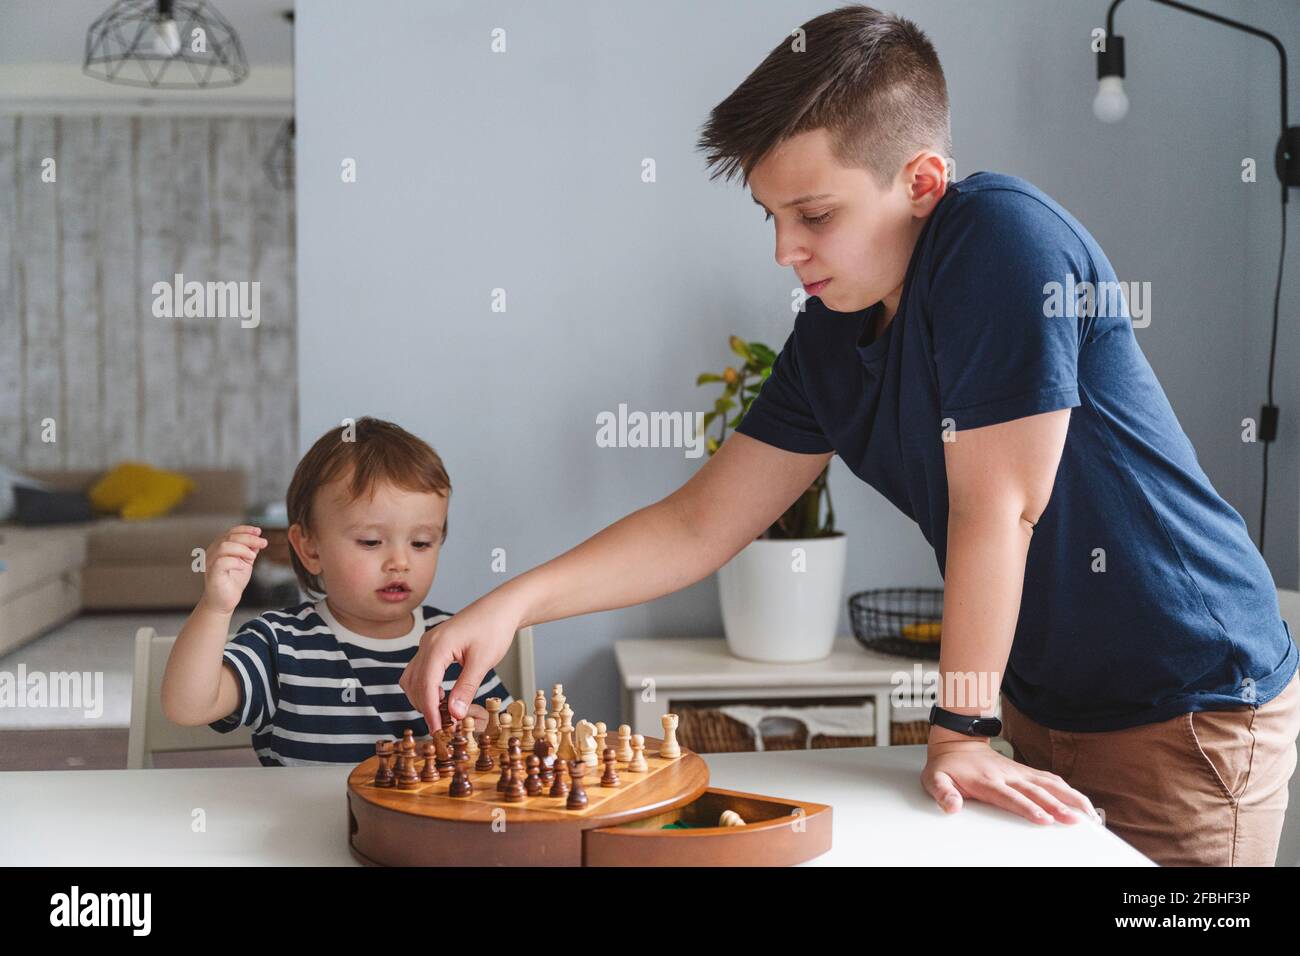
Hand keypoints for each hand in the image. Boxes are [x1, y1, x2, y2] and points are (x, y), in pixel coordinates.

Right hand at [201, 525, 267, 615]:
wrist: (224, 601)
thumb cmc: (233, 581)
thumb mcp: (245, 562)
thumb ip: (250, 551)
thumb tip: (259, 540)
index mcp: (220, 547)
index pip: (231, 532)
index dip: (246, 530)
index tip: (259, 531)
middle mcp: (213, 552)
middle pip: (230, 537)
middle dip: (249, 538)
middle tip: (263, 543)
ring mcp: (211, 562)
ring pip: (224, 546)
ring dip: (242, 549)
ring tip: (252, 557)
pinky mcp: (212, 574)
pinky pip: (222, 562)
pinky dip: (235, 561)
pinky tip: (243, 566)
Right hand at [400, 595, 520, 731]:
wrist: (501, 607)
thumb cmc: (494, 628)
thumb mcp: (483, 662)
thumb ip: (466, 688)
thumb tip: (454, 714)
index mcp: (437, 646)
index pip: (425, 686)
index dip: (430, 711)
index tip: (438, 730)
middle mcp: (427, 644)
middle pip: (414, 684)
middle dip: (425, 706)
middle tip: (443, 725)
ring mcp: (428, 643)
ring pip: (412, 677)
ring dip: (422, 697)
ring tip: (442, 713)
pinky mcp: (434, 645)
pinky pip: (420, 670)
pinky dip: (426, 686)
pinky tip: (442, 696)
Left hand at [921, 738, 1100, 824]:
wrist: (956, 741)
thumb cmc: (948, 765)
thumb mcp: (935, 779)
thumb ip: (943, 793)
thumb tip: (951, 806)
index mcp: (987, 781)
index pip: (1011, 797)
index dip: (1028, 808)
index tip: (1044, 818)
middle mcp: (1007, 775)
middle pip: (1036, 791)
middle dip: (1057, 806)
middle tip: (1075, 820)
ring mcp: (1019, 772)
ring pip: (1050, 784)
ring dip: (1070, 798)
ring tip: (1088, 813)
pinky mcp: (1025, 771)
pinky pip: (1050, 780)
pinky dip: (1068, 791)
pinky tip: (1080, 802)